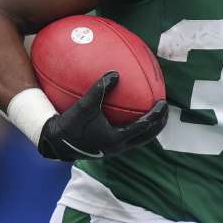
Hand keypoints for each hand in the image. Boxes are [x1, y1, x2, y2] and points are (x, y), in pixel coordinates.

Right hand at [38, 71, 167, 160]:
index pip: (144, 127)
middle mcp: (118, 147)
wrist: (56, 144)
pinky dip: (135, 129)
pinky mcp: (108, 148)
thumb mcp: (84, 105)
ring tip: (155, 116)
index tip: (163, 103)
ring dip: (149, 129)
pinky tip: (130, 117)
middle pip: (147, 137)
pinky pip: (127, 138)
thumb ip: (100, 89)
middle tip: (165, 111)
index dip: (156, 115)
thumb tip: (115, 73)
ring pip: (139, 140)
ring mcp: (114, 150)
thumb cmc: (70, 124)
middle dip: (159, 124)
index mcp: (116, 138)